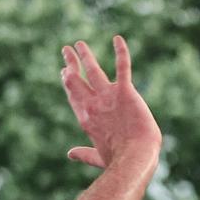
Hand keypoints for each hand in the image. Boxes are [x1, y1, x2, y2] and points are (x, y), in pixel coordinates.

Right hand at [61, 36, 159, 169]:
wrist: (135, 157)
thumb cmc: (119, 160)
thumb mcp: (98, 156)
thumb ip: (85, 154)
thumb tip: (70, 154)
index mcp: (86, 119)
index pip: (74, 96)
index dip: (68, 82)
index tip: (64, 71)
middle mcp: (93, 105)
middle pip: (77, 80)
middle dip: (71, 64)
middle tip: (66, 50)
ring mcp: (108, 97)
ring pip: (93, 70)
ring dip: (85, 55)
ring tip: (79, 44)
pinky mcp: (125, 92)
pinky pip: (122, 67)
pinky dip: (121, 52)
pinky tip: (118, 39)